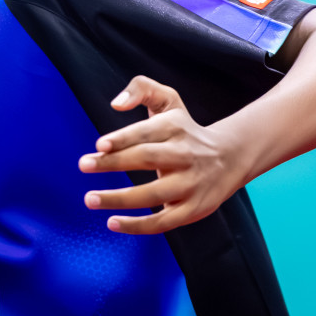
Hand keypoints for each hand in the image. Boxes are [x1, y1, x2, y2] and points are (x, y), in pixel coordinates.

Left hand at [78, 76, 253, 234]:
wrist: (231, 157)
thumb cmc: (185, 130)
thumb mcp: (169, 102)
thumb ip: (142, 89)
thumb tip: (116, 103)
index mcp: (176, 128)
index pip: (147, 131)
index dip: (123, 138)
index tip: (99, 145)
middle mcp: (185, 155)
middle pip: (147, 158)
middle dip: (113, 163)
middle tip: (83, 165)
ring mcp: (191, 184)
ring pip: (153, 193)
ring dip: (119, 198)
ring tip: (90, 199)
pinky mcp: (193, 209)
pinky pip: (163, 221)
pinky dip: (137, 225)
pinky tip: (112, 223)